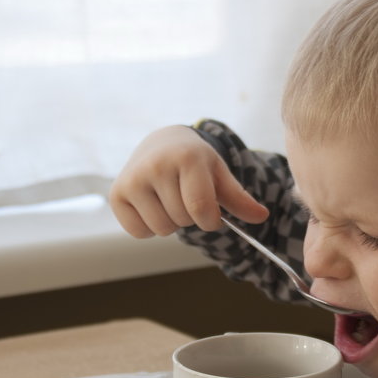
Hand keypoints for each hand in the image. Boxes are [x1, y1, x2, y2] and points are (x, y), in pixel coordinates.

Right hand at [108, 125, 269, 237]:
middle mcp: (156, 165)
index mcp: (187, 158)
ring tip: (169, 200)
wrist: (161, 145)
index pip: (201, 209)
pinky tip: (151, 206)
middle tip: (185, 196)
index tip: (211, 215)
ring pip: (161, 229)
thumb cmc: (195, 163)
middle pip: (183, 221)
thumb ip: (239, 198)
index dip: (210, 220)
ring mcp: (133, 179)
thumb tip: (261, 217)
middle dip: (190, 217)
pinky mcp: (117, 193)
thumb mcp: (219, 174)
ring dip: (171, 223)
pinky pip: (139, 232)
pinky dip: (148, 228)